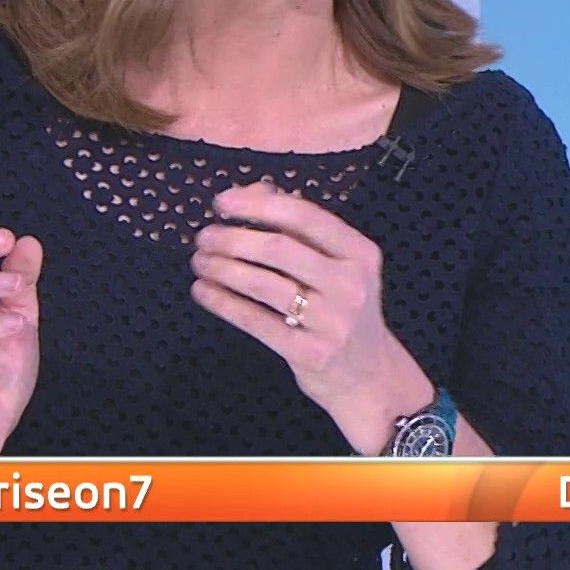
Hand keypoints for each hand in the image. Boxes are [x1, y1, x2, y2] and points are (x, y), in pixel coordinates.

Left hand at [189, 179, 430, 453]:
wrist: (369, 376)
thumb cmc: (342, 309)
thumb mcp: (338, 266)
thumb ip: (299, 228)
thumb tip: (249, 193)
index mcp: (359, 253)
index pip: (304, 216)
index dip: (256, 205)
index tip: (221, 203)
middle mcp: (350, 284)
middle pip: (279, 248)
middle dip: (232, 238)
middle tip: (203, 237)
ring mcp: (332, 322)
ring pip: (263, 284)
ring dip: (222, 268)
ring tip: (199, 261)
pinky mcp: (310, 353)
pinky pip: (255, 321)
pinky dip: (223, 302)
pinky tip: (203, 291)